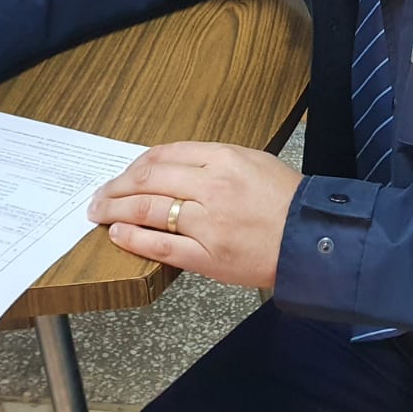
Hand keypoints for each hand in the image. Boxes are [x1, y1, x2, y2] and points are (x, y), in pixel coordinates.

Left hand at [88, 142, 303, 287]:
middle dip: (116, 187)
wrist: (313, 239)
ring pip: (147, 211)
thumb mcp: (254, 162)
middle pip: (148, 180)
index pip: (164, 155)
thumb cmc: (288, 200)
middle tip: (99, 195)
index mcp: (224, 158)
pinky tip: (118, 235)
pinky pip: (160, 246)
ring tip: (99, 213)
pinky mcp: (207, 256)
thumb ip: (213, 161)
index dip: (136, 165)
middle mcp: (212, 186)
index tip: (124, 173)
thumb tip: (171, 167)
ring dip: (115, 211)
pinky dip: (133, 239)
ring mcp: (207, 223)